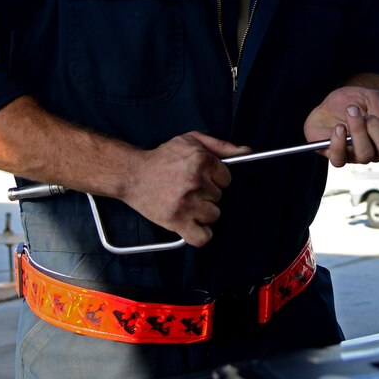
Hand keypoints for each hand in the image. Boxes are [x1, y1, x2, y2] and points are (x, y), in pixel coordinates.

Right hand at [119, 132, 250, 247]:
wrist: (132, 174)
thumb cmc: (163, 157)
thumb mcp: (192, 140)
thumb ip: (221, 146)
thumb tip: (246, 152)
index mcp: (202, 161)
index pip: (227, 179)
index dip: (215, 179)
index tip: (200, 178)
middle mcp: (196, 181)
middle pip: (219, 197)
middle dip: (207, 194)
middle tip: (188, 188)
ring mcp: (186, 203)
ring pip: (214, 215)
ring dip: (203, 211)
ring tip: (186, 202)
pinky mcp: (176, 221)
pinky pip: (202, 237)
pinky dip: (200, 234)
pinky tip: (192, 223)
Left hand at [303, 86, 378, 167]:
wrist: (329, 105)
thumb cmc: (353, 102)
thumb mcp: (370, 97)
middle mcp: (378, 150)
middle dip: (378, 129)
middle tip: (368, 115)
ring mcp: (358, 156)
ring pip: (365, 154)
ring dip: (358, 130)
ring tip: (351, 112)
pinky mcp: (338, 156)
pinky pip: (340, 160)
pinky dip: (339, 143)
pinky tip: (339, 127)